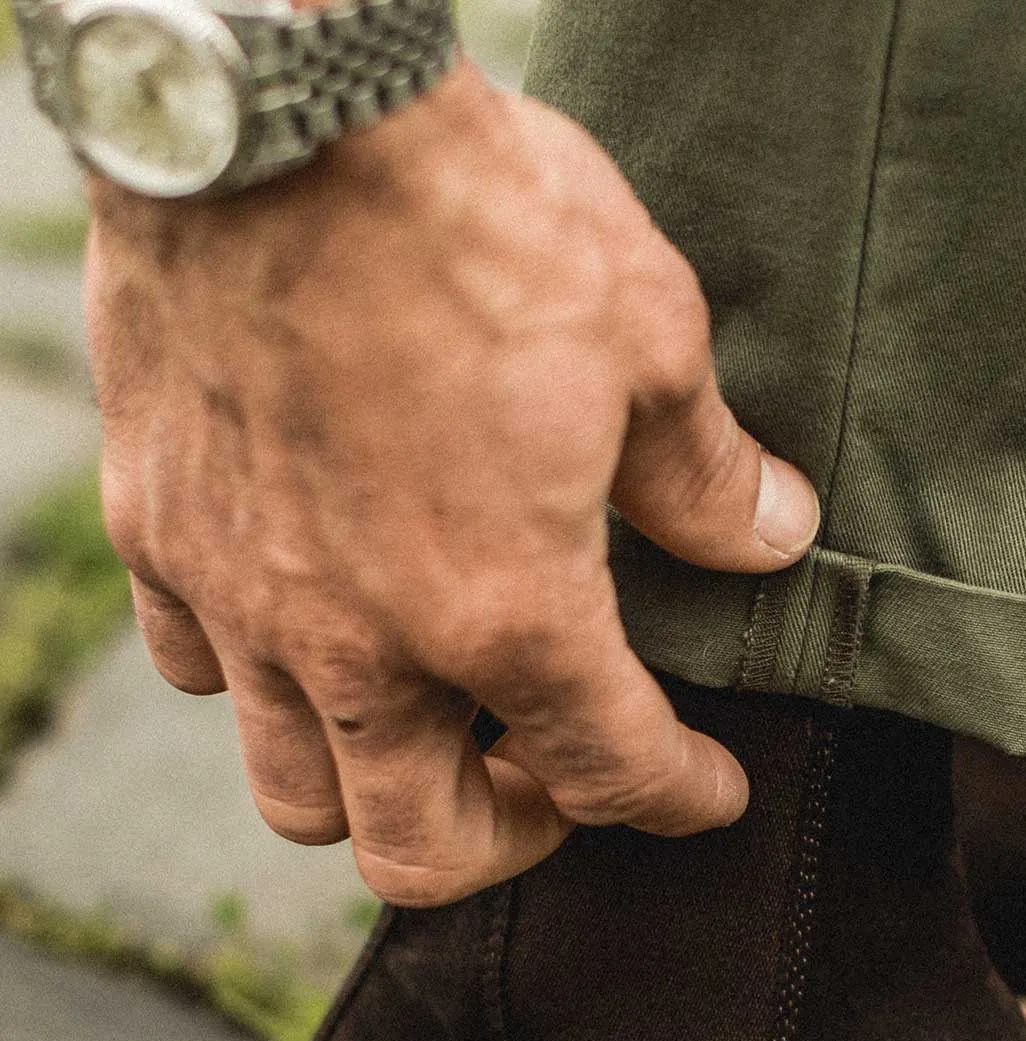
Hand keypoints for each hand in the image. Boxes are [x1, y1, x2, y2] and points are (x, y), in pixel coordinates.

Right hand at [87, 61, 817, 906]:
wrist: (272, 108)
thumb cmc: (473, 215)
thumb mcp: (650, 340)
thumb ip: (708, 477)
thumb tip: (772, 536)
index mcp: (511, 616)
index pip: (613, 778)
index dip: (682, 800)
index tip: (708, 789)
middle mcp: (365, 646)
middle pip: (420, 852)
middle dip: (506, 837)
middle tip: (552, 772)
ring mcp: (247, 599)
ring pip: (298, 793)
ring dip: (380, 783)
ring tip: (437, 715)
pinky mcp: (157, 531)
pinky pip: (200, 670)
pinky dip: (264, 680)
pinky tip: (322, 617)